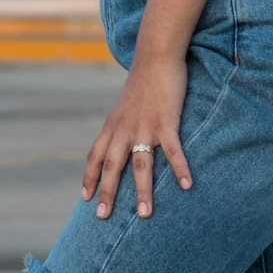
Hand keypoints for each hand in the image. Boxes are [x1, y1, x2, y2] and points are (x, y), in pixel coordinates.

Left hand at [82, 50, 192, 219]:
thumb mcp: (124, 104)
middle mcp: (124, 129)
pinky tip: (186, 185)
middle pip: (112, 166)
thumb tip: (120, 139)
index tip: (85, 198)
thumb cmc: (142, 81)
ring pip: (141, 164)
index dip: (90, 177)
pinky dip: (180, 168)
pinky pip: (172, 150)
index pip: (95, 156)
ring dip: (142, 191)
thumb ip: (121, 123)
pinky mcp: (165, 121)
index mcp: (113, 125)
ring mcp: (144, 126)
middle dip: (107, 192)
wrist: (155, 55)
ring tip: (144, 215)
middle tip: (102, 217)